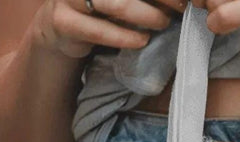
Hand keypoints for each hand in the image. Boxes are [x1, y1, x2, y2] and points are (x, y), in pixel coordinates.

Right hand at [33, 0, 186, 58]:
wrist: (60, 26)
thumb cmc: (99, 8)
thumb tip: (177, 1)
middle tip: (180, 7)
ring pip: (115, 3)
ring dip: (145, 15)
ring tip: (163, 23)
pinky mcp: (63, 22)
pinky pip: (100, 31)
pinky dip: (125, 37)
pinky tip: (142, 41)